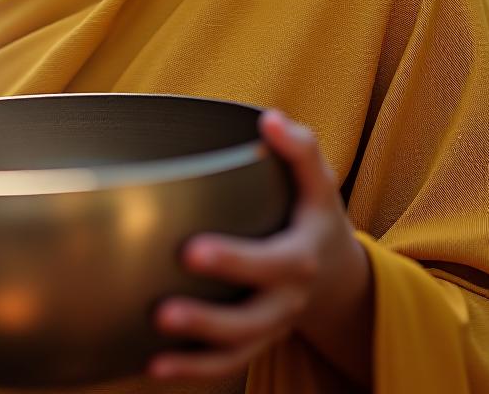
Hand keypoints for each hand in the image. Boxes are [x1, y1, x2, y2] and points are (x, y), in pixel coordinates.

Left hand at [148, 111, 372, 385]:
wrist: (337, 275)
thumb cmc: (314, 214)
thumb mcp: (320, 181)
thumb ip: (301, 148)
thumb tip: (269, 119)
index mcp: (303, 256)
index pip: (274, 263)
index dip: (235, 261)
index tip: (190, 251)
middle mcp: (288, 299)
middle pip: (252, 318)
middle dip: (208, 318)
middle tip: (162, 311)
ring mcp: (272, 326)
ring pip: (237, 349)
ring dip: (195, 352)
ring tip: (154, 340)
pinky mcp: (254, 343)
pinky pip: (226, 365)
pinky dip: (192, 371)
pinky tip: (152, 368)